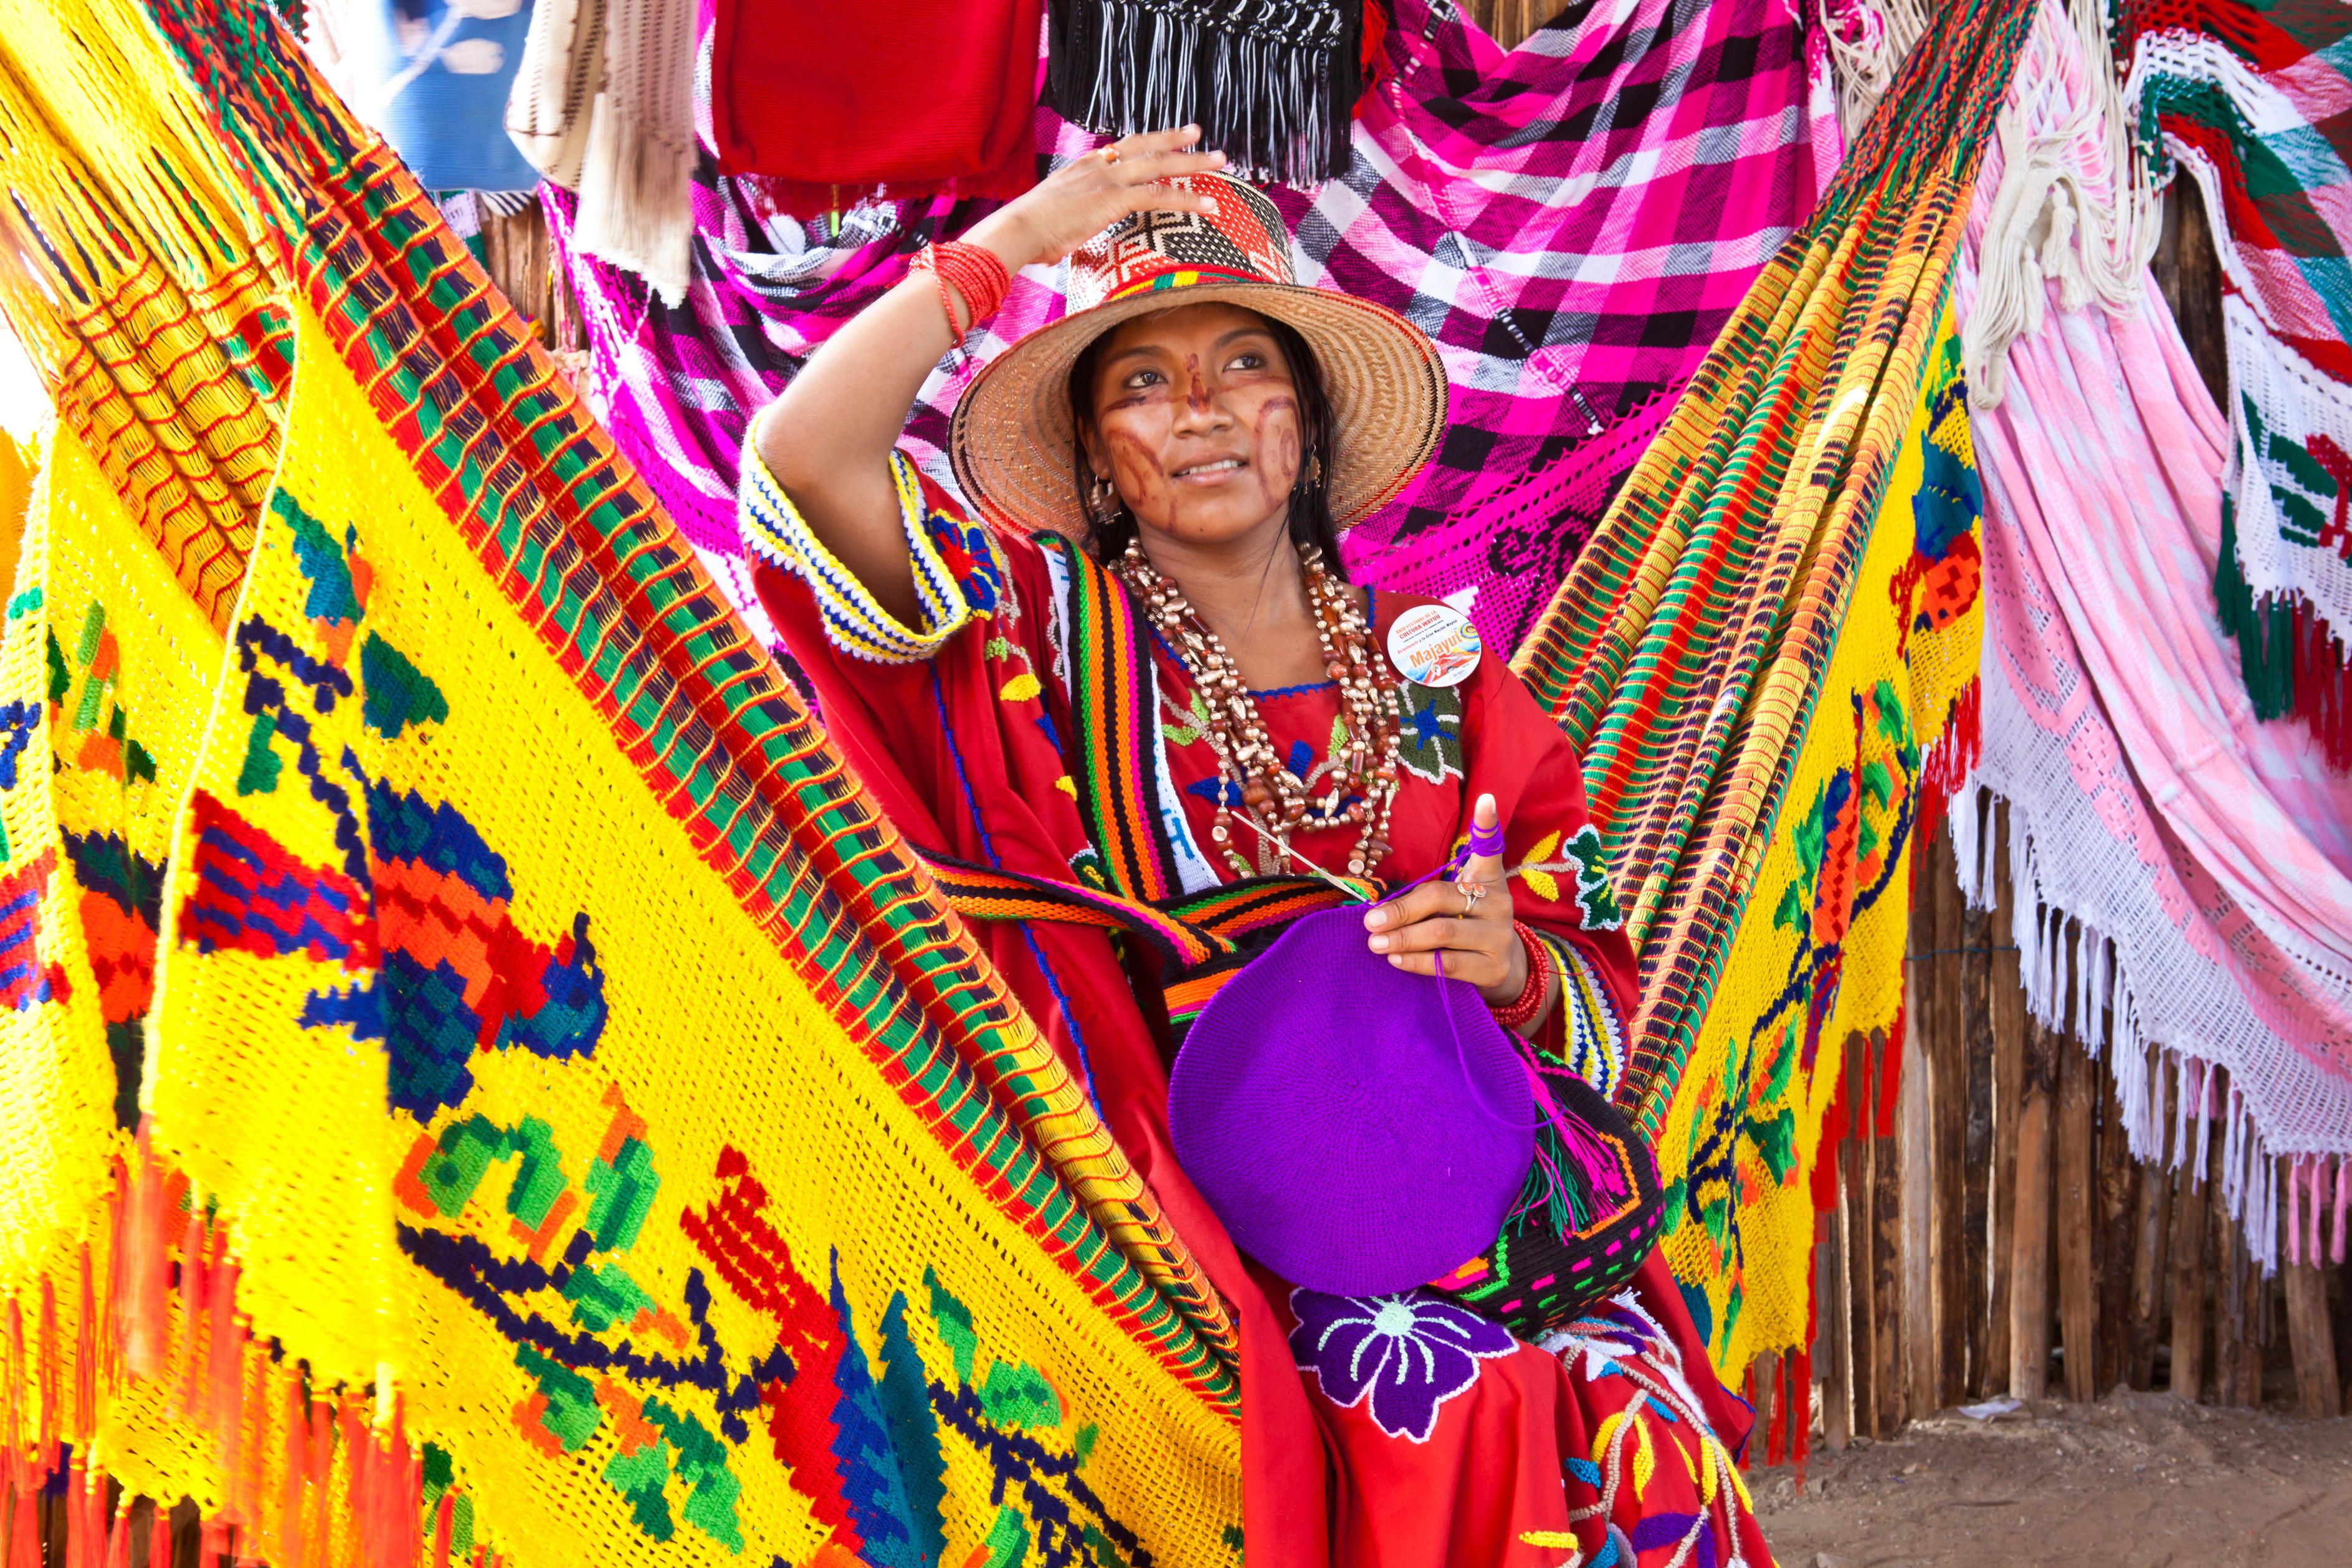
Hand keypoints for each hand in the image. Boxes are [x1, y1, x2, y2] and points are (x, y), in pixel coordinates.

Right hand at [967, 127, 1227, 273]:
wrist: (1018, 230)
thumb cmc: (1028, 233)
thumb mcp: (1052, 218)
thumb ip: (1067, 221)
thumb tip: (1063, 242)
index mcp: (1083, 166)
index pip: (1121, 149)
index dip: (1145, 143)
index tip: (1161, 139)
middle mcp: (1098, 165)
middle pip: (1144, 146)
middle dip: (1174, 140)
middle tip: (1199, 135)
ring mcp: (1108, 179)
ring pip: (1160, 165)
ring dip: (1193, 163)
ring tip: (1219, 161)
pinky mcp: (1115, 199)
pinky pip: (1160, 195)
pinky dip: (1188, 199)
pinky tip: (1209, 205)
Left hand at [1362, 793, 1524, 1005]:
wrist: (1504, 967)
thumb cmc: (1467, 925)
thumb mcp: (1458, 900)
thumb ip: (1430, 895)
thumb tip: (1377, 911)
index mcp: (1487, 879)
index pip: (1488, 847)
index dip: (1486, 824)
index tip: (1484, 798)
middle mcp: (1497, 903)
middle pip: (1440, 898)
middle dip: (1400, 910)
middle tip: (1370, 922)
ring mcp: (1498, 935)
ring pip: (1442, 934)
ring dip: (1403, 938)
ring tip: (1375, 942)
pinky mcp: (1494, 968)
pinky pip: (1448, 964)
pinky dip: (1417, 962)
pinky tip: (1396, 959)